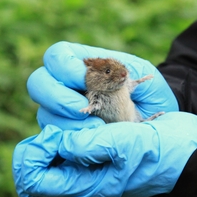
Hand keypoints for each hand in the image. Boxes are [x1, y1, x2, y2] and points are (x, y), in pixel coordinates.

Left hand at [13, 112, 196, 196]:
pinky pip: (66, 145)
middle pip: (33, 172)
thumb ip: (92, 145)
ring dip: (55, 132)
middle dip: (39, 144)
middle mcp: (82, 180)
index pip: (33, 181)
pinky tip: (85, 113)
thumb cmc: (165, 150)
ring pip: (48, 156)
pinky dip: (67, 129)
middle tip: (61, 125)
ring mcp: (89, 168)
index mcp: (88, 185)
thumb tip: (57, 143)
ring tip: (79, 116)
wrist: (190, 150)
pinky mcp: (98, 153)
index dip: (33, 154)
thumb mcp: (130, 144)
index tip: (56, 132)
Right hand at [27, 42, 178, 129]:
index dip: (63, 67)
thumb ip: (125, 70)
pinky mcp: (66, 135)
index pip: (57, 56)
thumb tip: (112, 76)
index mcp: (83, 64)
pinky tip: (91, 140)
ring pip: (44, 113)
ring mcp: (62, 112)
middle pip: (38, 82)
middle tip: (82, 109)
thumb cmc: (150, 96)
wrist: (157, 125)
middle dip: (56, 97)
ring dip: (66, 122)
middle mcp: (66, 86)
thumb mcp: (144, 77)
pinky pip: (55, 136)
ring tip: (96, 128)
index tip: (83, 81)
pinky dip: (70, 139)